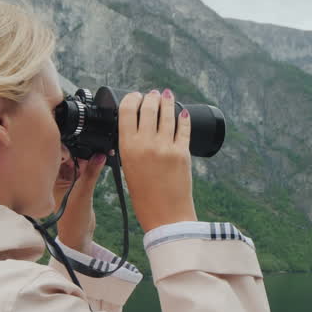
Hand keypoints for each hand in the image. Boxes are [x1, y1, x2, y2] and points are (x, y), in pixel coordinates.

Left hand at [54, 151, 109, 251]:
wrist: (78, 235)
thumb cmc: (72, 219)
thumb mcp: (83, 193)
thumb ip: (91, 173)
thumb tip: (100, 155)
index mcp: (51, 177)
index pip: (59, 155)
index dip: (71, 148)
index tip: (83, 143)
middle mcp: (58, 176)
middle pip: (70, 156)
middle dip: (83, 151)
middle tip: (96, 147)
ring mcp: (69, 180)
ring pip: (79, 162)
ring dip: (89, 158)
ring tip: (101, 154)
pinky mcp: (79, 183)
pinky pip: (86, 169)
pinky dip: (93, 165)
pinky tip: (102, 160)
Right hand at [119, 89, 196, 230]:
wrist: (166, 215)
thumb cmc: (144, 196)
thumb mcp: (128, 168)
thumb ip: (131, 147)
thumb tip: (137, 127)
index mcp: (127, 147)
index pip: (127, 110)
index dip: (131, 98)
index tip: (135, 96)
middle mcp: (146, 144)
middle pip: (149, 107)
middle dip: (151, 97)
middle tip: (153, 95)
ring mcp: (166, 146)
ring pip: (168, 113)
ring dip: (167, 102)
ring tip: (167, 96)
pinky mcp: (183, 152)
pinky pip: (183, 128)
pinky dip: (182, 118)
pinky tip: (182, 113)